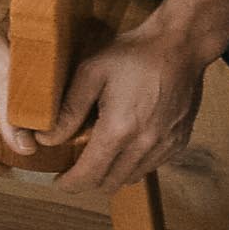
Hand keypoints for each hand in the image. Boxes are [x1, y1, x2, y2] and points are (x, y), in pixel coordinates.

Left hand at [41, 11, 209, 193]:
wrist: (181, 45)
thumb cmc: (134, 54)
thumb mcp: (92, 72)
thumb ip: (69, 110)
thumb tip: (47, 139)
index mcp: (119, 130)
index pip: (89, 175)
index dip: (70, 184)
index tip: (59, 182)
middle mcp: (144, 146)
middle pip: (110, 184)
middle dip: (89, 181)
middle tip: (76, 167)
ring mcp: (165, 146)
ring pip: (132, 178)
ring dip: (113, 174)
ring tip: (101, 156)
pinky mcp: (179, 142)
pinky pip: (152, 166)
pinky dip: (136, 163)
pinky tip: (128, 144)